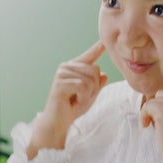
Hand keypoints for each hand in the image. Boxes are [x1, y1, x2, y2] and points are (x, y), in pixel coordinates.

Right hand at [26, 41, 107, 158]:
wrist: (58, 122)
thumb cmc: (72, 108)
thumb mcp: (89, 96)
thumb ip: (96, 85)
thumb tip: (104, 74)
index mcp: (74, 68)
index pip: (90, 56)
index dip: (98, 47)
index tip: (104, 40)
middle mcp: (67, 67)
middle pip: (94, 70)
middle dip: (94, 88)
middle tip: (82, 98)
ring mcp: (61, 74)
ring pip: (90, 79)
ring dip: (88, 94)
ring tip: (76, 100)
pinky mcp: (59, 83)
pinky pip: (82, 86)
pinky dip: (83, 98)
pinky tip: (74, 102)